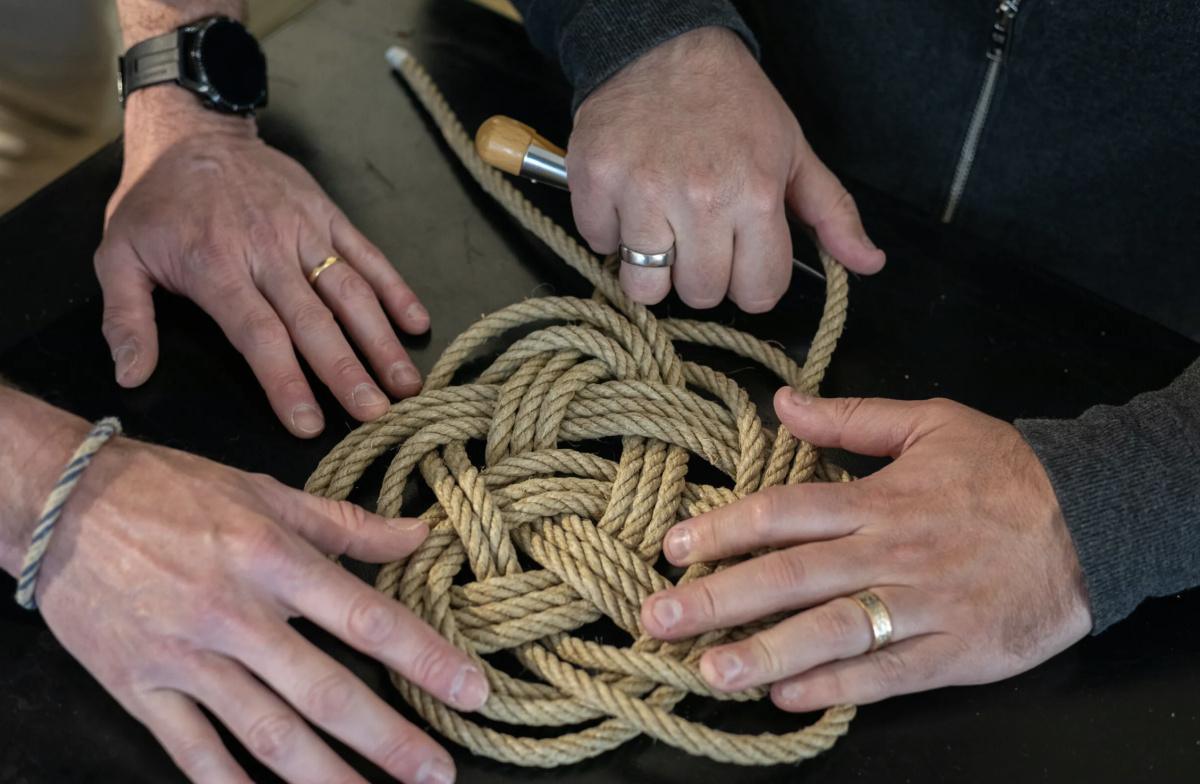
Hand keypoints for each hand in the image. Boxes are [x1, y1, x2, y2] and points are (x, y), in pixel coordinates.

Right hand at [30, 430, 483, 782]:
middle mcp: (235, 613)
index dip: (423, 657)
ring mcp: (186, 656)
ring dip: (324, 776)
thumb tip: (417, 535)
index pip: (365, 617)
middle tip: (437, 773)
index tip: (470, 690)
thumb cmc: (172, 490)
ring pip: (265, 732)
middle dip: (386, 738)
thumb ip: (346, 524)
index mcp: (273, 558)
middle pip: (324, 689)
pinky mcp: (141, 686)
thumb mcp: (266, 492)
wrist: (63, 501)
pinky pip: (192, 750)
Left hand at [96, 88, 429, 437]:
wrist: (193, 131)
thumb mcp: (117, 256)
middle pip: (315, 321)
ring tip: (406, 383)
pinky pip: (368, 254)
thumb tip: (131, 376)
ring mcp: (305, 231)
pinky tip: (417, 322)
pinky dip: (395, 288)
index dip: (286, 380)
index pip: (259, 334)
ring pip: (350, 292)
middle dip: (347, 372)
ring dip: (381, 340)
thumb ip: (126, 319)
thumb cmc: (156, 203)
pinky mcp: (329, 215)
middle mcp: (268, 252)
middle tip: (376, 414)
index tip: (310, 424)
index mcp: (217, 268)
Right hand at [569, 26, 884, 310]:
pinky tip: (628, 201)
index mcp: (756, 195)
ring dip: (651, 266)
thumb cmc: (733, 102)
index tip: (739, 257)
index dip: (750, 280)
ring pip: (644, 287)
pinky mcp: (595, 180)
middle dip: (701, 274)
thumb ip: (832, 214)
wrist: (665, 46)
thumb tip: (868, 263)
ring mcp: (641, 191)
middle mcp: (700, 198)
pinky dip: (610, 231)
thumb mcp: (793, 152)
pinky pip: (600, 245)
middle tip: (697, 235)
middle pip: (700, 295)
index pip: (757, 293)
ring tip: (659, 227)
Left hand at [641, 389, 1091, 710]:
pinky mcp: (953, 651)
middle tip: (658, 618)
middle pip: (793, 576)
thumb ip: (852, 417)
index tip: (674, 547)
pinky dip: (838, 687)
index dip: (725, 529)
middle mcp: (890, 552)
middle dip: (720, 598)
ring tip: (710, 670)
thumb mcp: (933, 424)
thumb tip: (782, 401)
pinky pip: (888, 675)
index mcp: (879, 498)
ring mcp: (921, 605)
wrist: (1092, 522)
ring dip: (767, 652)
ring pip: (833, 630)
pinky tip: (788, 697)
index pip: (785, 512)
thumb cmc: (1006, 472)